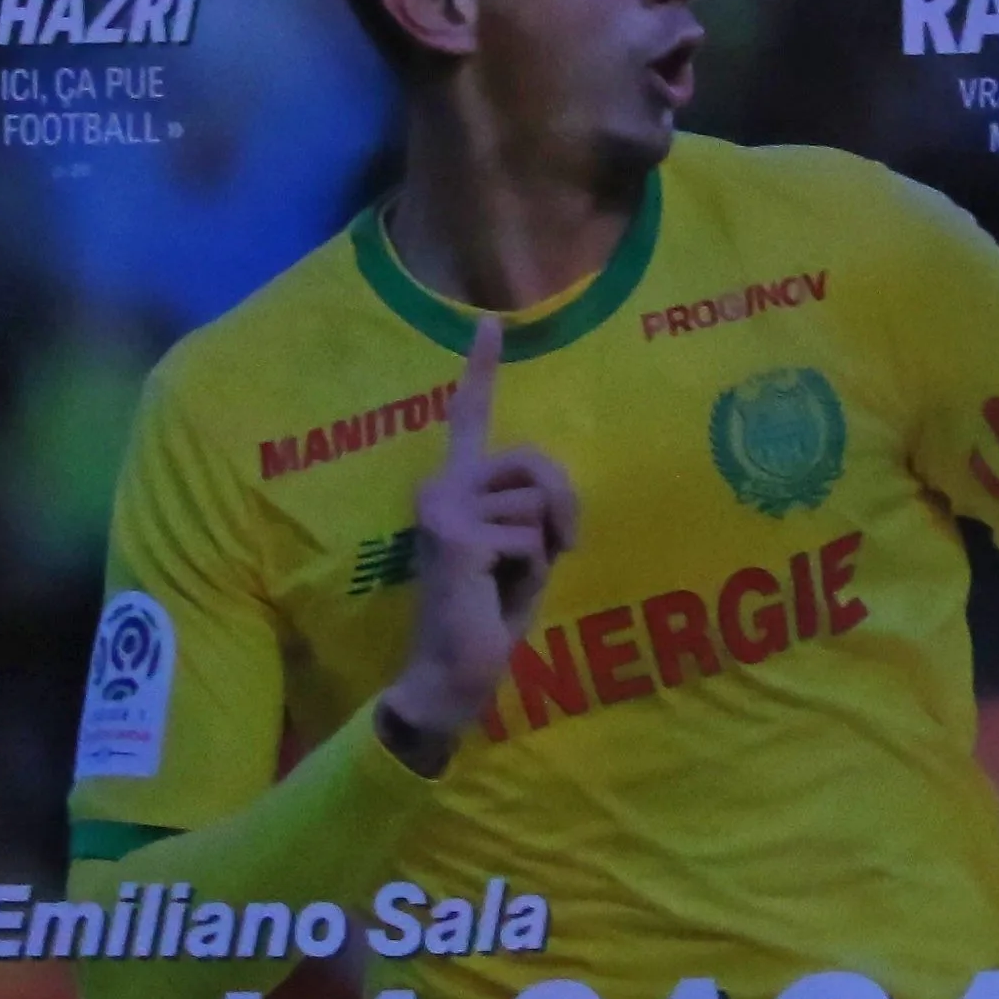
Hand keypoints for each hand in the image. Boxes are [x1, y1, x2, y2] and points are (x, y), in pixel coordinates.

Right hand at [379, 316, 580, 764]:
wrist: (451, 675)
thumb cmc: (487, 615)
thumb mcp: (521, 550)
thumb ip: (531, 510)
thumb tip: (552, 498)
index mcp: (455, 486)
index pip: (469, 418)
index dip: (480, 369)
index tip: (490, 322)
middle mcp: (440, 485)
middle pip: (536, 462)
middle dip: (559, 509)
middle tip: (545, 555)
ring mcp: (443, 507)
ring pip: (540, 505)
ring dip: (541, 552)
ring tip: (503, 583)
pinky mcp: (457, 534)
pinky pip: (533, 540)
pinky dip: (530, 574)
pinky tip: (494, 594)